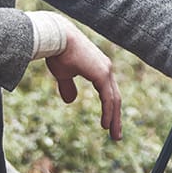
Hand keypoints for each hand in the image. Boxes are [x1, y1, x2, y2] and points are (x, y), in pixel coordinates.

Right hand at [47, 25, 121, 140]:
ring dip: (114, 119)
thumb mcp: (63, 73)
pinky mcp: (102, 74)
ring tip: (114, 135)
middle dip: (116, 117)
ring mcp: (106, 71)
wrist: (55, 37)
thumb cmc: (57, 52)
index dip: (110, 108)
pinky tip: (105, 125)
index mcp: (99, 68)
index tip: (109, 123)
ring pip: (114, 100)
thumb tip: (71, 101)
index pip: (109, 92)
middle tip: (116, 134)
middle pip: (115, 97)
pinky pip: (108, 98)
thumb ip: (68, 86)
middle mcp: (106, 69)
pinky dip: (108, 112)